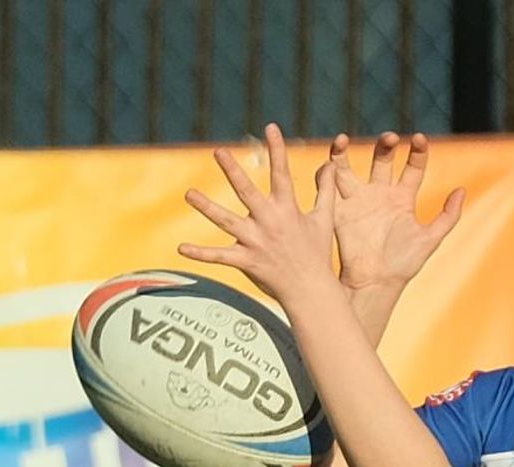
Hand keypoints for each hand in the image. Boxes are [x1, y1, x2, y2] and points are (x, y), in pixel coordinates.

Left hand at [179, 123, 336, 307]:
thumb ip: (326, 190)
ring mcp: (256, 243)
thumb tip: (331, 165)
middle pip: (247, 192)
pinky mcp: (246, 262)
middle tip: (218, 151)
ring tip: (189, 193)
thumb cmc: (317, 255)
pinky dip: (200, 254)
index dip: (277, 150)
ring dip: (206, 207)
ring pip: (226, 222)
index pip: (282, 174)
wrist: (311, 292)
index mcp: (287, 210)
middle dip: (232, 170)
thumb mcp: (324, 219)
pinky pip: (219, 257)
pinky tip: (181, 249)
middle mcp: (269, 223)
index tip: (271, 127)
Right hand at [321, 131, 464, 291]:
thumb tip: (462, 191)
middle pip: (382, 160)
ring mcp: (359, 202)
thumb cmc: (403, 265)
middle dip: (385, 146)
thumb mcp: (429, 240)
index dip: (418, 152)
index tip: (420, 139)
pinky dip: (326, 172)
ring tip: (343, 139)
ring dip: (344, 152)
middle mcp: (380, 196)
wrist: (374, 284)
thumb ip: (447, 217)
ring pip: (350, 168)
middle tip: (389, 138)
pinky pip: (329, 187)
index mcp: (403, 200)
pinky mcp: (340, 211)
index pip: (413, 168)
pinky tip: (330, 161)